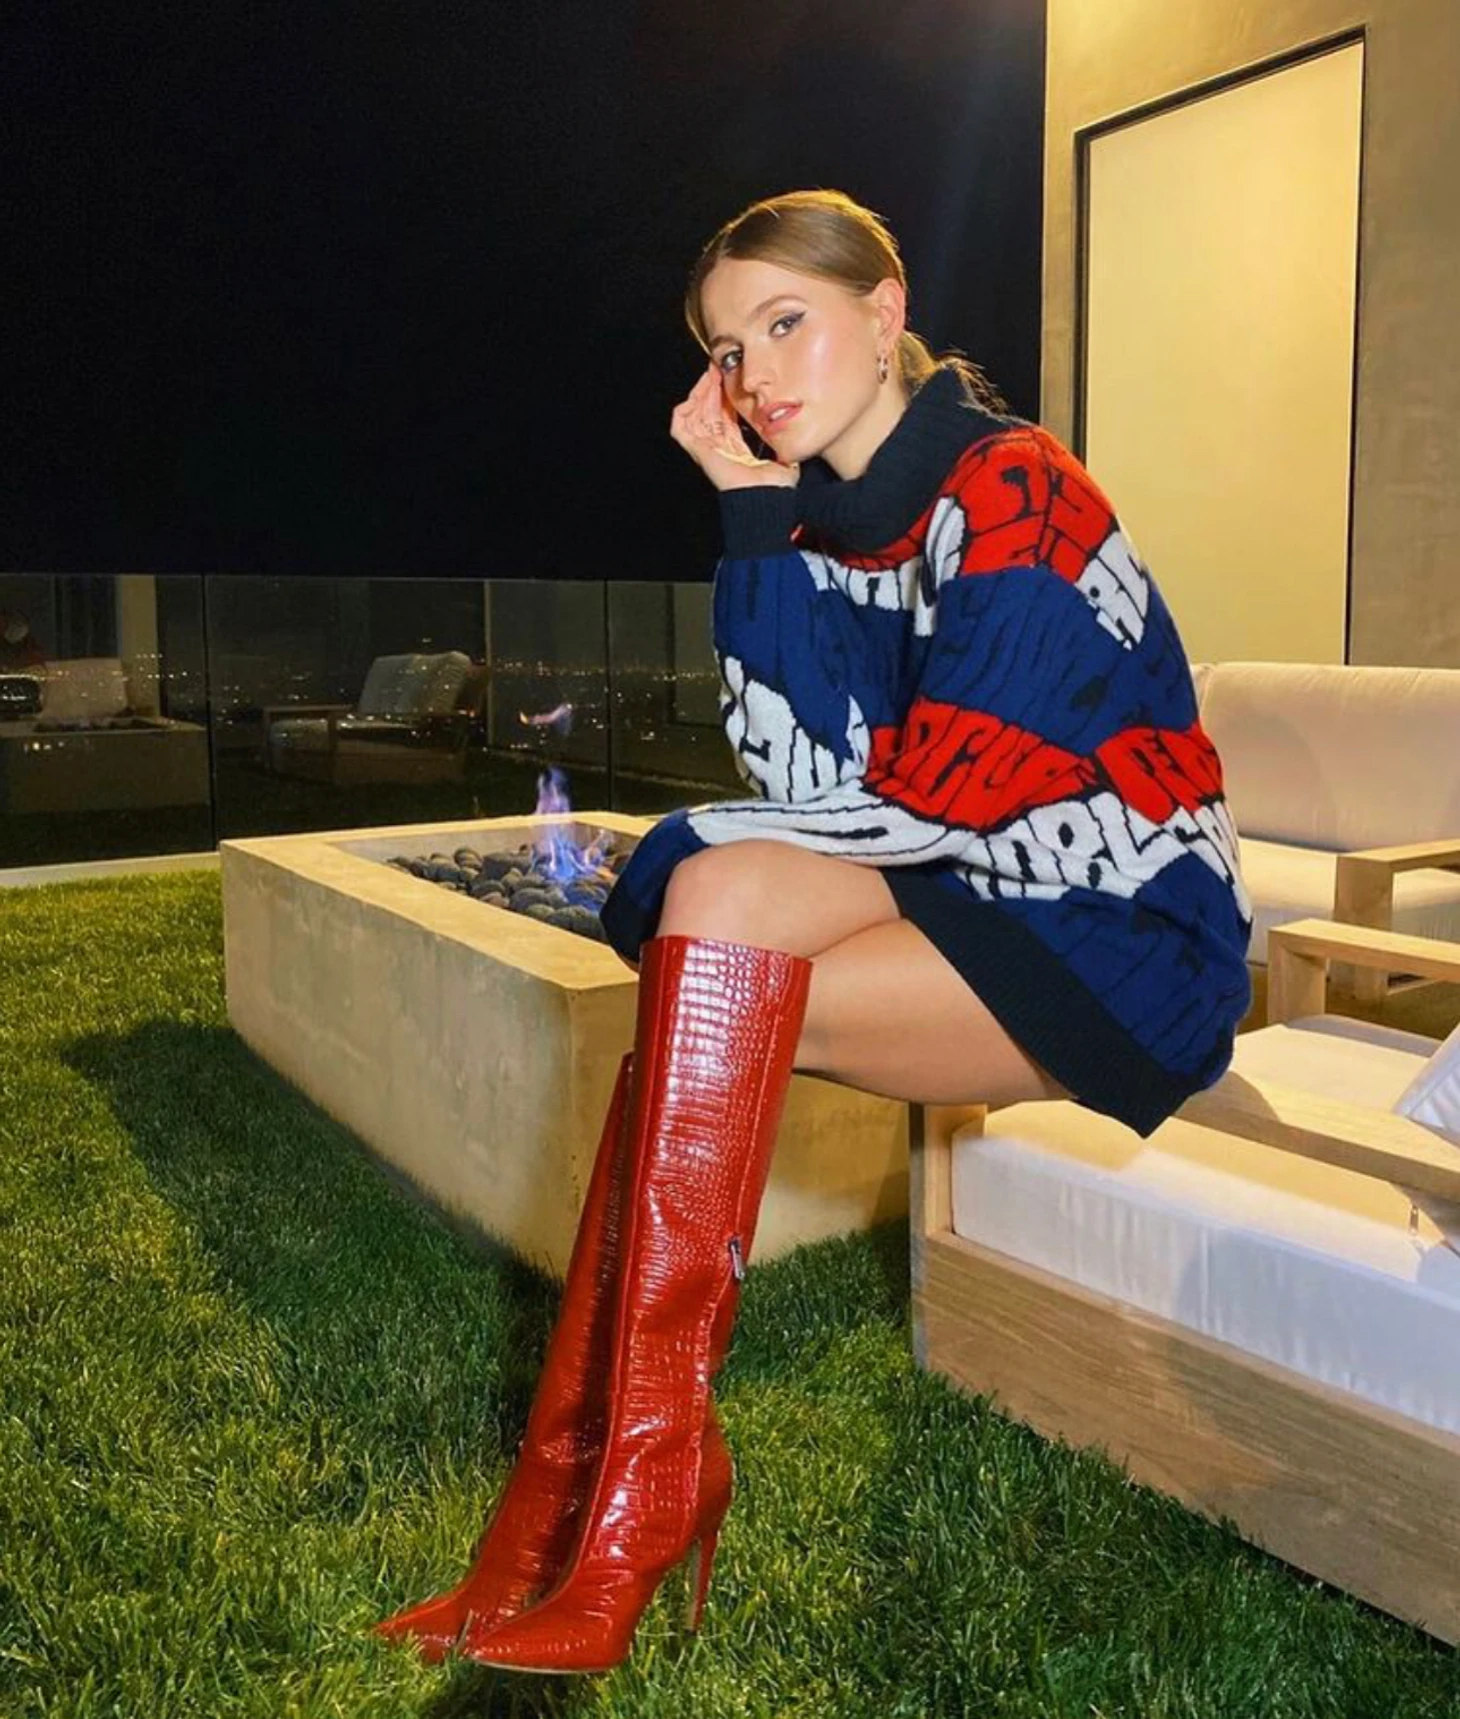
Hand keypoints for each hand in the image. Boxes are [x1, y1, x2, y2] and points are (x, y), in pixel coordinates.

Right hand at [670, 362, 799, 491]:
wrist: (766, 495)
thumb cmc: (775, 484)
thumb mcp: (783, 454)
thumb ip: (784, 442)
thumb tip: (795, 431)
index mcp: (735, 448)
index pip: (723, 415)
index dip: (724, 395)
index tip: (730, 376)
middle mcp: (718, 447)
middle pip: (707, 410)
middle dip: (710, 387)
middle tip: (717, 369)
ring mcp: (706, 450)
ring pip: (692, 414)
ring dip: (699, 393)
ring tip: (710, 377)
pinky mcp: (699, 451)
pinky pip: (680, 427)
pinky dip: (684, 409)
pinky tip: (698, 394)